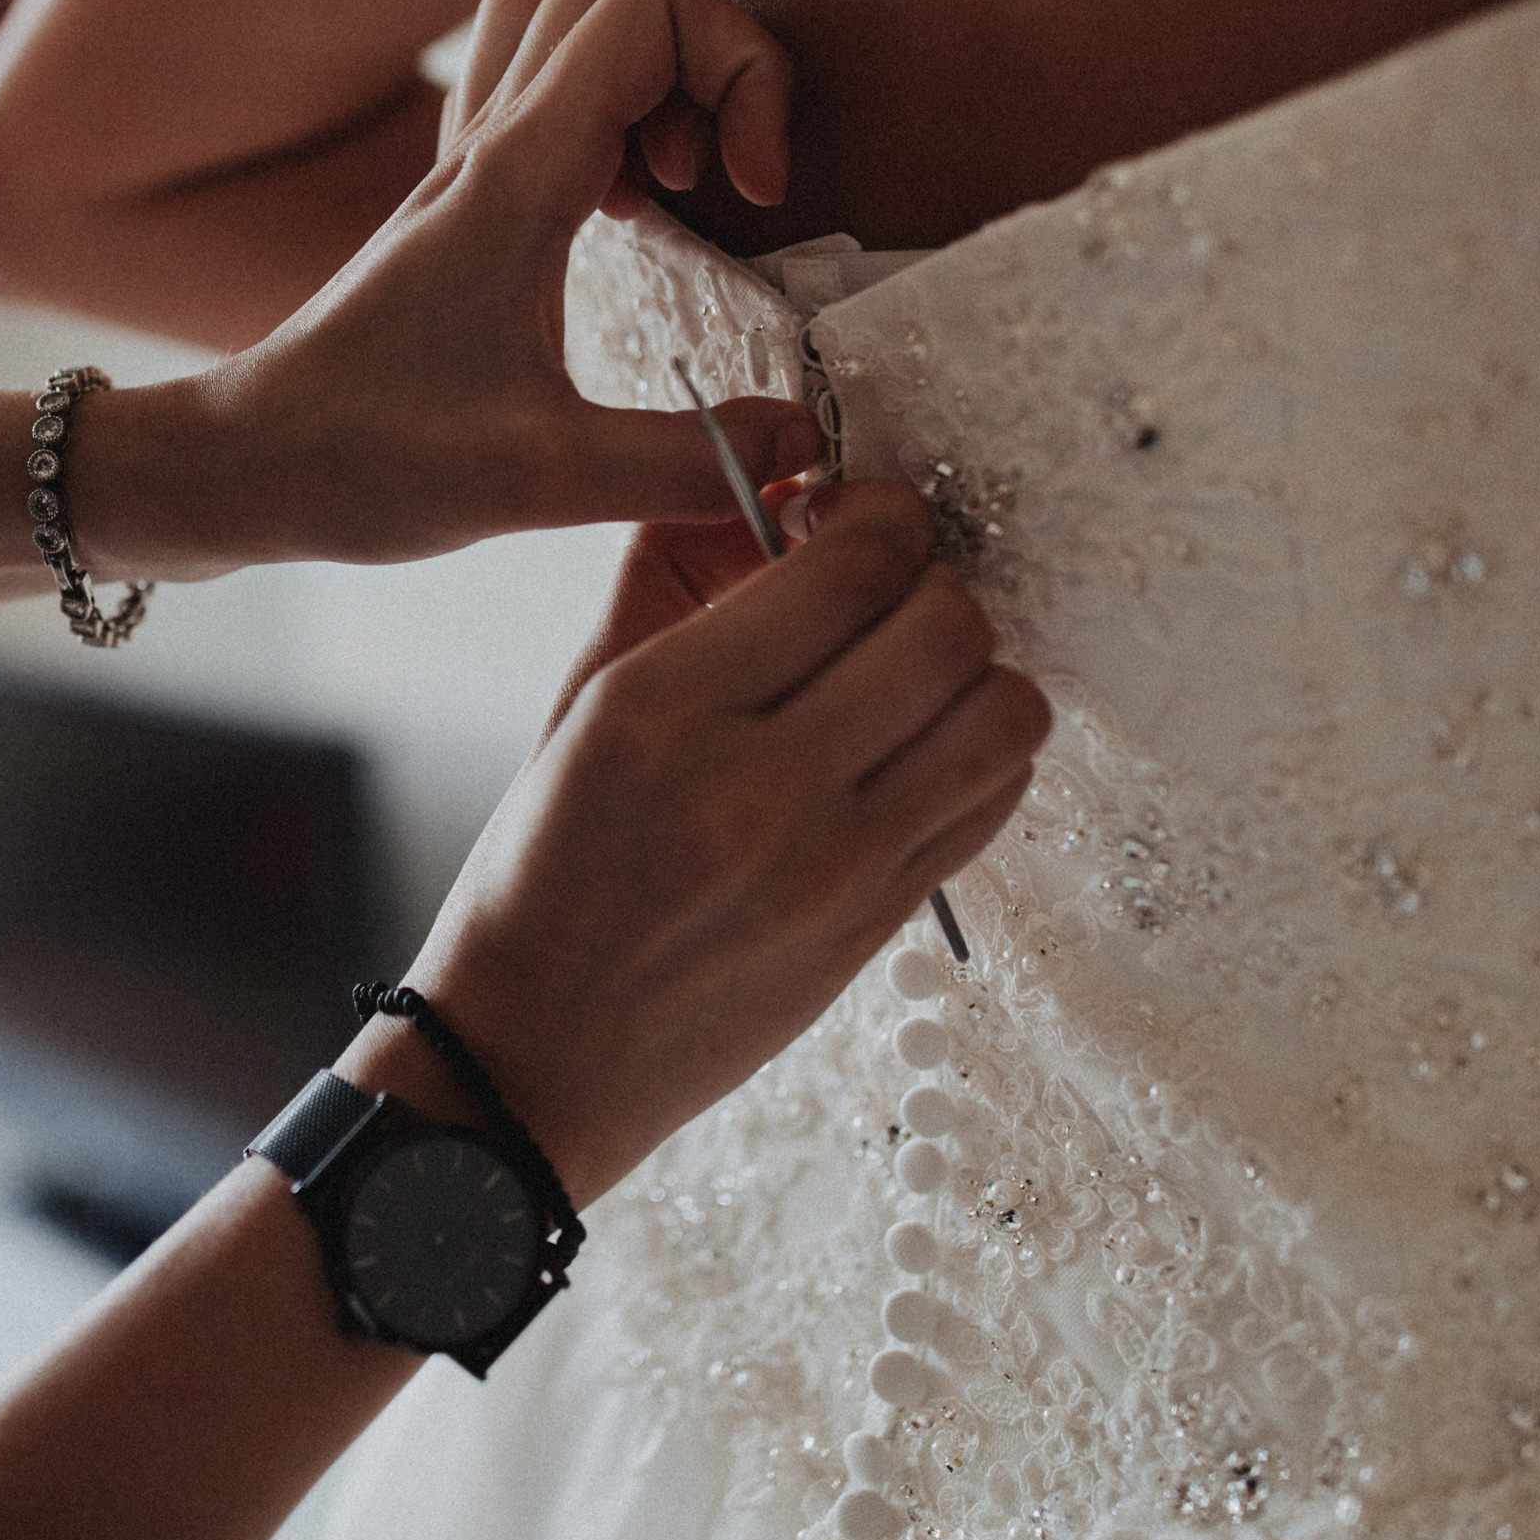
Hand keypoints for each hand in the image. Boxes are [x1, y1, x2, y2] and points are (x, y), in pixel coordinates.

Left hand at [76, 0, 811, 573]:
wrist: (245, 467)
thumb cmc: (363, 462)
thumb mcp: (540, 482)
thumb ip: (687, 461)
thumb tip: (804, 439)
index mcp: (517, 172)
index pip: (654, 1)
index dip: (742, 71)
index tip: (751, 194)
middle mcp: (488, 140)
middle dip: (709, 54)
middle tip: (718, 184)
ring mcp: (464, 161)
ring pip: (566, 10)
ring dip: (648, 73)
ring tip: (668, 194)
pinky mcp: (453, 198)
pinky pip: (530, 81)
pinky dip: (599, 112)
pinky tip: (616, 218)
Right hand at [342, 483, 1051, 1200]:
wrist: (535, 1055)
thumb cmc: (542, 874)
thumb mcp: (576, 705)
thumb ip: (671, 583)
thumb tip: (772, 484)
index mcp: (664, 708)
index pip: (855, 563)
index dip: (878, 513)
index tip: (845, 518)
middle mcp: (762, 784)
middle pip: (948, 626)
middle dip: (930, 581)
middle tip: (881, 590)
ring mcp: (835, 865)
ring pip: (1003, 711)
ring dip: (973, 669)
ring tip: (908, 674)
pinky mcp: (877, 922)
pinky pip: (994, 799)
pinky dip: (978, 750)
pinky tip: (915, 746)